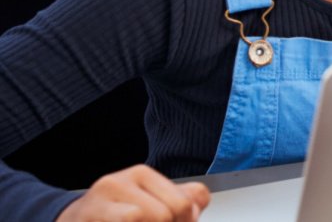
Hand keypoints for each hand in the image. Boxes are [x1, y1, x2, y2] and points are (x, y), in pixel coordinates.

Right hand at [59, 165, 209, 220]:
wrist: (74, 220)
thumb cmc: (117, 212)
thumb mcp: (151, 199)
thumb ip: (181, 198)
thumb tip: (196, 205)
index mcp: (140, 175)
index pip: (181, 202)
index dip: (186, 221)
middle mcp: (116, 184)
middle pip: (163, 215)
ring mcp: (96, 205)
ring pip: (137, 217)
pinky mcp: (82, 219)